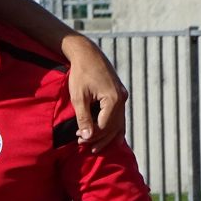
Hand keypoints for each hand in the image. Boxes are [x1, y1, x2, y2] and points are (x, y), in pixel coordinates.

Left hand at [63, 35, 127, 151]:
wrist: (87, 53)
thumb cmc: (80, 73)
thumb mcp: (78, 97)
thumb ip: (84, 118)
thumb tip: (87, 137)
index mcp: (113, 99)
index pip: (105, 126)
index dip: (92, 136)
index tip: (78, 139)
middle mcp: (122, 98)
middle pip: (113, 127)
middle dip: (99, 138)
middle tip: (82, 144)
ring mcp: (122, 96)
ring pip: (118, 123)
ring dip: (106, 135)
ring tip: (95, 147)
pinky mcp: (119, 94)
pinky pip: (118, 115)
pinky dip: (112, 126)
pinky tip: (109, 136)